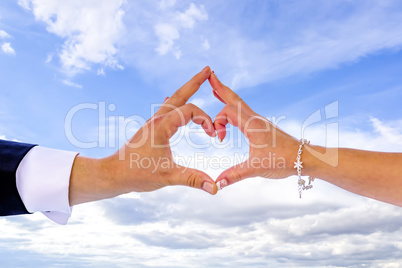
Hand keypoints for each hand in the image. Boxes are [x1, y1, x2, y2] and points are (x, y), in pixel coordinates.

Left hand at [69, 67, 217, 205]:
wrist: (113, 174)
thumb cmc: (136, 174)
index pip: (191, 110)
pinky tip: (172, 100)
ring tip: (196, 81)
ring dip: (186, 90)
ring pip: (173, 100)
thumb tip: (215, 188)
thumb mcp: (167, 176)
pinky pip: (166, 109)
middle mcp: (157, 119)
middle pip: (180, 94)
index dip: (206, 120)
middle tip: (208, 69)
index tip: (213, 135)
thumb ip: (192, 179)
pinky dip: (176, 102)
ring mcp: (153, 122)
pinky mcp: (150, 128)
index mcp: (162, 125)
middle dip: (195, 82)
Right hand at [209, 72, 299, 188]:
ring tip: (216, 90)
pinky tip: (232, 113)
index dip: (218, 122)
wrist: (306, 158)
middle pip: (234, 98)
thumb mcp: (256, 168)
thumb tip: (216, 184)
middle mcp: (255, 119)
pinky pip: (244, 112)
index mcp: (252, 124)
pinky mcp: (263, 127)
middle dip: (220, 87)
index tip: (219, 139)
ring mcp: (259, 122)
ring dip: (227, 97)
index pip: (227, 112)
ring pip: (240, 104)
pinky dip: (234, 107)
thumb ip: (234, 175)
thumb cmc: (283, 160)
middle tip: (209, 74)